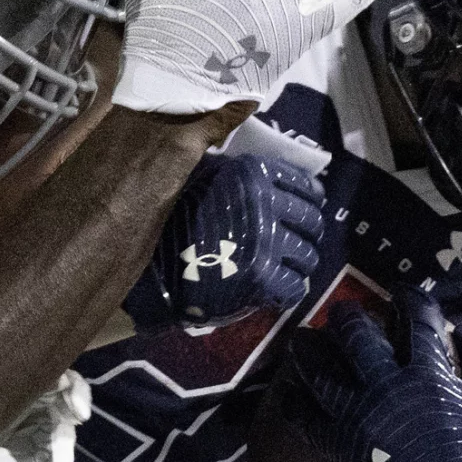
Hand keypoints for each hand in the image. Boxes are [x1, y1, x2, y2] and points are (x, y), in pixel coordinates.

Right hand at [123, 153, 324, 331]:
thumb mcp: (203, 174)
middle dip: (308, 233)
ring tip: (291, 267)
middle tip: (299, 241)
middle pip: (311, 222)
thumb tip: (256, 173)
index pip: (304, 187)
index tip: (305, 209)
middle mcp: (266, 204)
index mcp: (254, 175)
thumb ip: (232, 172)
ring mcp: (266, 241)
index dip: (310, 200)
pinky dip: (291, 288)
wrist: (150, 255)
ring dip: (302, 262)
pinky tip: (282, 288)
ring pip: (307, 255)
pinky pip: (293, 285)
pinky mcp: (261, 276)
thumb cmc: (173, 212)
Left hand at [270, 290, 461, 461]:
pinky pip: (303, 417)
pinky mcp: (337, 443)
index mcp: (429, 375)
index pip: (417, 320)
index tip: (402, 294)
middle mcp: (389, 387)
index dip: (409, 300)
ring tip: (301, 340)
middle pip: (358, 336)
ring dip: (308, 350)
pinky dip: (292, 402)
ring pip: (321, 369)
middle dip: (347, 317)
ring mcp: (358, 414)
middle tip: (340, 311)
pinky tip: (287, 391)